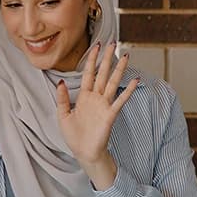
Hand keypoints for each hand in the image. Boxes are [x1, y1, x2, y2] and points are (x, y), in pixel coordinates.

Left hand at [55, 42, 138, 186]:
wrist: (84, 153)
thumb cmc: (74, 136)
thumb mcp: (63, 115)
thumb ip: (62, 98)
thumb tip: (61, 82)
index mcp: (84, 97)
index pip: (89, 74)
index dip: (91, 60)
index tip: (95, 46)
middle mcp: (95, 98)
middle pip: (102, 73)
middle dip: (107, 58)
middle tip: (113, 43)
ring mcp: (104, 105)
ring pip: (113, 83)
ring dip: (119, 69)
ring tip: (126, 55)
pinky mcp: (110, 115)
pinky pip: (120, 100)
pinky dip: (128, 91)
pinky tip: (136, 81)